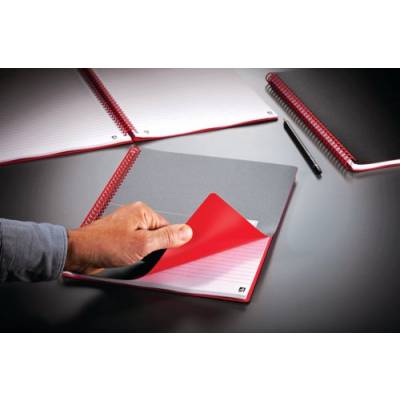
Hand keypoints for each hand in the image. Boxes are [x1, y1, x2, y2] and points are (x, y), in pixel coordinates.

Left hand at [64, 202, 192, 274]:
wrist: (79, 252)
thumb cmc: (104, 245)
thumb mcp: (143, 244)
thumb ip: (167, 238)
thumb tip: (186, 231)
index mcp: (143, 212)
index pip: (169, 227)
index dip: (170, 242)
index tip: (169, 253)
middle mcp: (135, 216)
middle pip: (158, 234)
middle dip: (156, 248)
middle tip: (147, 255)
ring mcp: (127, 226)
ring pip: (147, 241)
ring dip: (145, 252)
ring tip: (134, 256)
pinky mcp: (121, 236)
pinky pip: (137, 244)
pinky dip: (137, 253)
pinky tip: (130, 258)